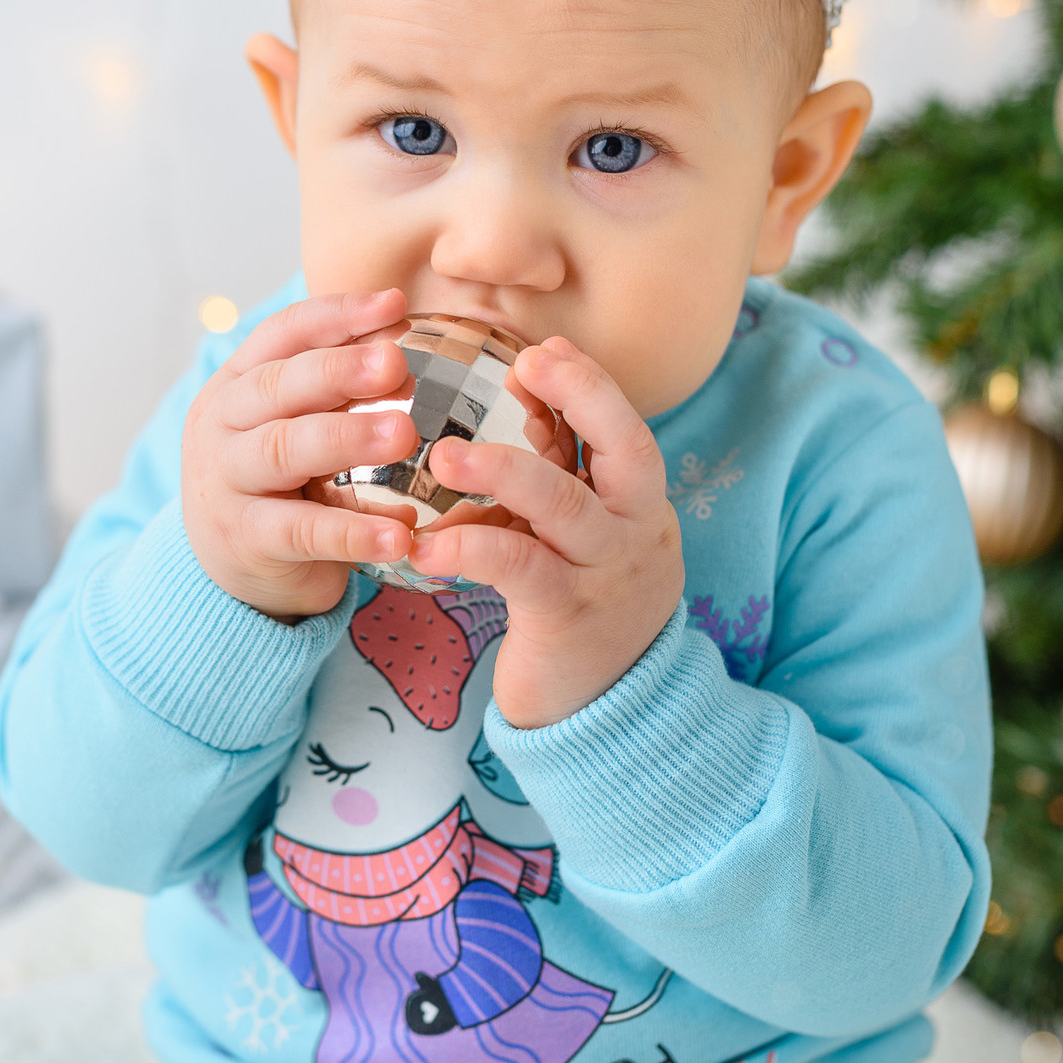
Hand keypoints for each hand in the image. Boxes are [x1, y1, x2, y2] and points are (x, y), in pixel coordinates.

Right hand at [183, 289, 418, 620]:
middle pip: (278, 385)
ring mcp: (227, 482)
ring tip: (405, 435)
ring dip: (346, 438)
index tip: (395, 304)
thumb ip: (335, 387)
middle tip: (396, 363)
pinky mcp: (245, 540)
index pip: (284, 333)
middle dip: (339, 370)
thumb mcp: (294, 423)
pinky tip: (399, 535)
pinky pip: (302, 531)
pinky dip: (352, 533)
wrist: (229, 569)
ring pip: (284, 450)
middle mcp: (222, 423)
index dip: (338, 315)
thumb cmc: (280, 481)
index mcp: (238, 382)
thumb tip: (407, 339)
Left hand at [409, 337, 682, 728]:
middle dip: (583, 396)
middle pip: (628, 449)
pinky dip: (470, 548)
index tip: (542, 350)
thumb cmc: (581, 604)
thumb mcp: (581, 536)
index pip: (626, 428)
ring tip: (447, 454)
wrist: (611, 712)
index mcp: (639, 504)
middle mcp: (635, 531)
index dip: (589, 384)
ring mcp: (606, 575)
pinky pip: (519, 569)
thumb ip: (558, 475)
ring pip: (565, 506)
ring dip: (505, 469)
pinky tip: (423, 544)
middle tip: (527, 363)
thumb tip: (516, 398)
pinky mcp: (567, 618)